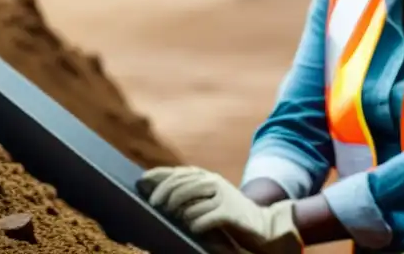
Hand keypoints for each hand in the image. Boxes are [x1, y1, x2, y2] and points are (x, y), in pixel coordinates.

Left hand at [139, 166, 302, 252]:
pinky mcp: (229, 213)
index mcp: (208, 177)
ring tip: (174, 220)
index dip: (159, 175)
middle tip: (153, 206)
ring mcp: (222, 197)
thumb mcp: (210, 197)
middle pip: (180, 186)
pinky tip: (194, 230)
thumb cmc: (229, 212)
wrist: (262, 224)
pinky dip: (195, 226)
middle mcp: (214, 182)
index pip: (179, 173)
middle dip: (162, 196)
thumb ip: (189, 192)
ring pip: (189, 204)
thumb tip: (155, 191)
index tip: (141, 181)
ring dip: (178, 214)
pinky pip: (202, 220)